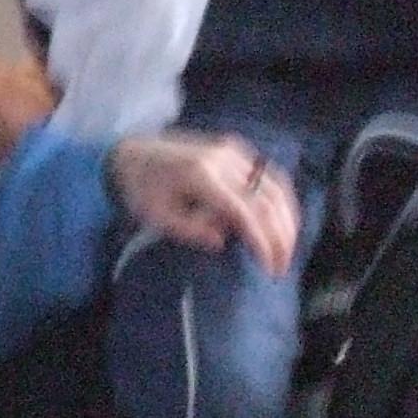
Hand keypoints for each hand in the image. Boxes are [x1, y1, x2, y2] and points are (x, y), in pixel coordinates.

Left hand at [110, 134, 299, 275]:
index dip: (263, 241)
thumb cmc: (139, 190)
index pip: (246, 212)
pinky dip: (280, 199)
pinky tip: (282, 221)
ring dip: (287, 217)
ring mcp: (232, 150)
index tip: (269, 268)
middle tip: (282, 265)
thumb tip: (223, 242)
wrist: (129, 153)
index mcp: (202, 176)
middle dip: (281, 235)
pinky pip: (268, 174)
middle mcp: (223, 159)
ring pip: (275, 184)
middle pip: (268, 198)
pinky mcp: (234, 149)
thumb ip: (191, 230)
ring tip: (287, 247)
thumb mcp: (157, 216)